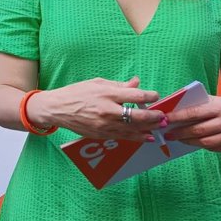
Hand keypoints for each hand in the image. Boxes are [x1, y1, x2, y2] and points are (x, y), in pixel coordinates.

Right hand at [33, 77, 164, 141]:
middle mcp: (108, 110)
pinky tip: (147, 137)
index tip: (155, 96)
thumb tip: (137, 83)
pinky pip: (124, 138)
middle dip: (155, 117)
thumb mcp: (97, 83)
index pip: (136, 96)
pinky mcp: (101, 135)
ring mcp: (105, 125)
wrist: (57, 109)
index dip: (151, 96)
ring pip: (133, 129)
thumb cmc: (76, 93)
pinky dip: (137, 137)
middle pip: (139, 116)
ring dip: (150, 129)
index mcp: (107, 94)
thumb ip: (119, 85)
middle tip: (163, 116)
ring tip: (160, 127)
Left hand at [165, 95, 220, 152]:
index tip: (165, 119)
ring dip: (188, 141)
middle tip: (168, 134)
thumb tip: (173, 111)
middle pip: (199, 130)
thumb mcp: (214, 101)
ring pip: (206, 142)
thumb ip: (197, 105)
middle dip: (180, 133)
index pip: (195, 112)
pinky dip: (202, 146)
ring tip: (178, 139)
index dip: (178, 117)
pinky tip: (193, 142)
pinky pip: (215, 149)